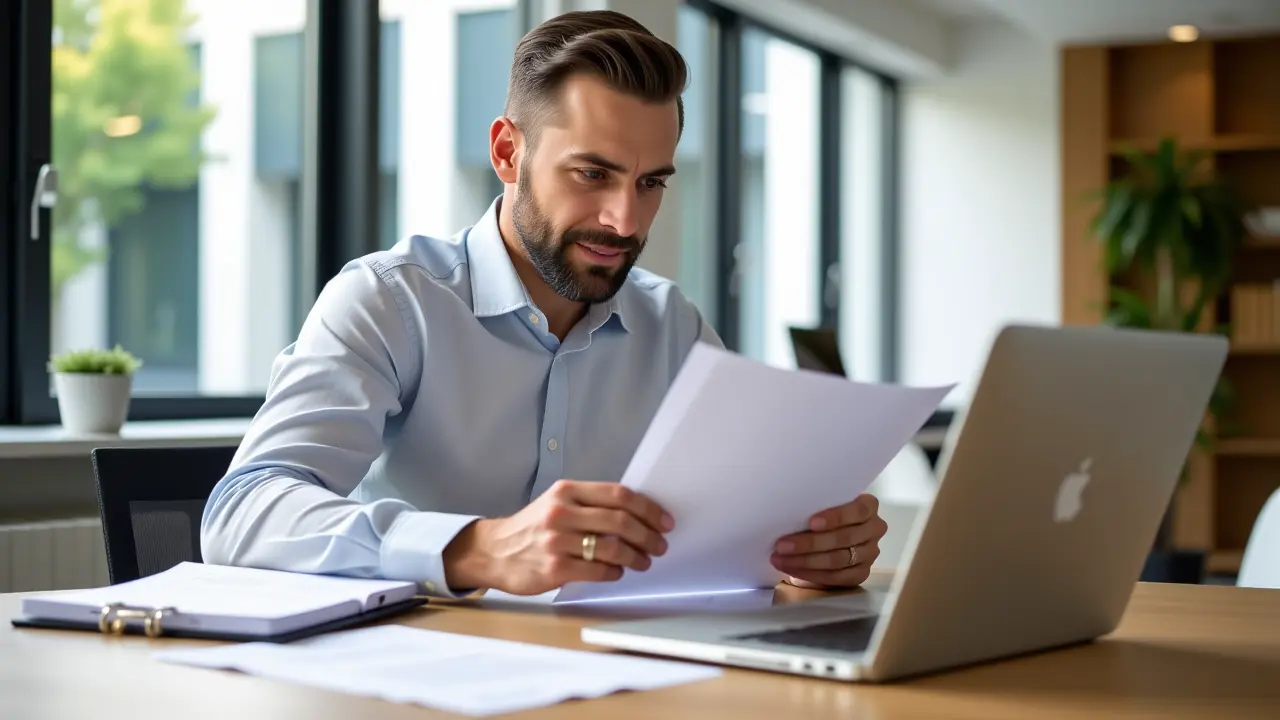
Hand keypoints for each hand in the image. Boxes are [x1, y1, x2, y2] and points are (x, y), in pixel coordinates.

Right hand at [442, 480, 672, 595]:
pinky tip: (618, 572)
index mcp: (567, 490)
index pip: (619, 494)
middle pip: (621, 521)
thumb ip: (591, 503)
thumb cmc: (533, 527)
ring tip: (643, 562)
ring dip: (636, 557)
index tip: (665, 520)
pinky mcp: (554, 568)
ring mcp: (557, 541)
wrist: (494, 551)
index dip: (648, 508)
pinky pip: (598, 571)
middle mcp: (562, 512)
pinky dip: (615, 573)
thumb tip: (638, 513)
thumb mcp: (558, 502)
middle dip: (648, 536)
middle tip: (660, 546)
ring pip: (613, 548)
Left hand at [770, 494, 885, 588]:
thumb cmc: (821, 517)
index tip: (811, 522)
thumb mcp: (821, 507)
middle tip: (782, 545)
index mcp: (868, 506)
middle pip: (844, 538)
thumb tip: (788, 511)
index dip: (835, 517)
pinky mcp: (861, 573)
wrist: (824, 541)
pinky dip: (811, 574)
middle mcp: (874, 529)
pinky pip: (836, 577)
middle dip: (810, 543)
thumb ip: (816, 506)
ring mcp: (870, 553)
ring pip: (837, 559)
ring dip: (805, 560)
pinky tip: (792, 569)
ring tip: (780, 558)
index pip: (858, 510)